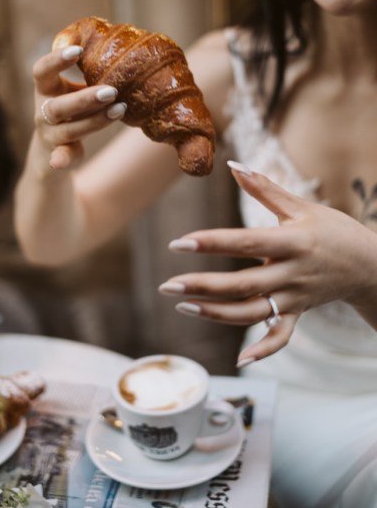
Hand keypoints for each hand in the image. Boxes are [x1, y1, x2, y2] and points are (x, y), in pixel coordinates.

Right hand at [33, 45, 126, 169]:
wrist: (52, 150)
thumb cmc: (71, 109)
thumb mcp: (74, 91)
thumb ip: (88, 75)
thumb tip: (121, 49)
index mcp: (45, 89)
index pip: (42, 71)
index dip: (57, 60)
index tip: (78, 50)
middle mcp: (43, 111)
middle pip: (58, 106)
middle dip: (85, 99)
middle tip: (112, 91)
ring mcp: (49, 134)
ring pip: (69, 130)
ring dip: (95, 121)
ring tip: (120, 110)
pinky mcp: (57, 154)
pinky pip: (59, 157)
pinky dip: (60, 159)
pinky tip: (60, 162)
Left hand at [159, 161, 376, 364]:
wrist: (369, 264)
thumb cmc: (331, 229)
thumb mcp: (301, 206)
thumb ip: (264, 188)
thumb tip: (233, 165)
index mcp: (292, 241)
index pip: (246, 243)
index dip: (211, 243)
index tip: (178, 243)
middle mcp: (292, 273)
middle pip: (242, 284)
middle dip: (203, 286)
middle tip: (168, 285)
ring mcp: (295, 297)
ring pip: (253, 312)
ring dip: (217, 313)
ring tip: (183, 306)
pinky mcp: (299, 313)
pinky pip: (282, 336)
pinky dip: (264, 349)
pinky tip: (239, 359)